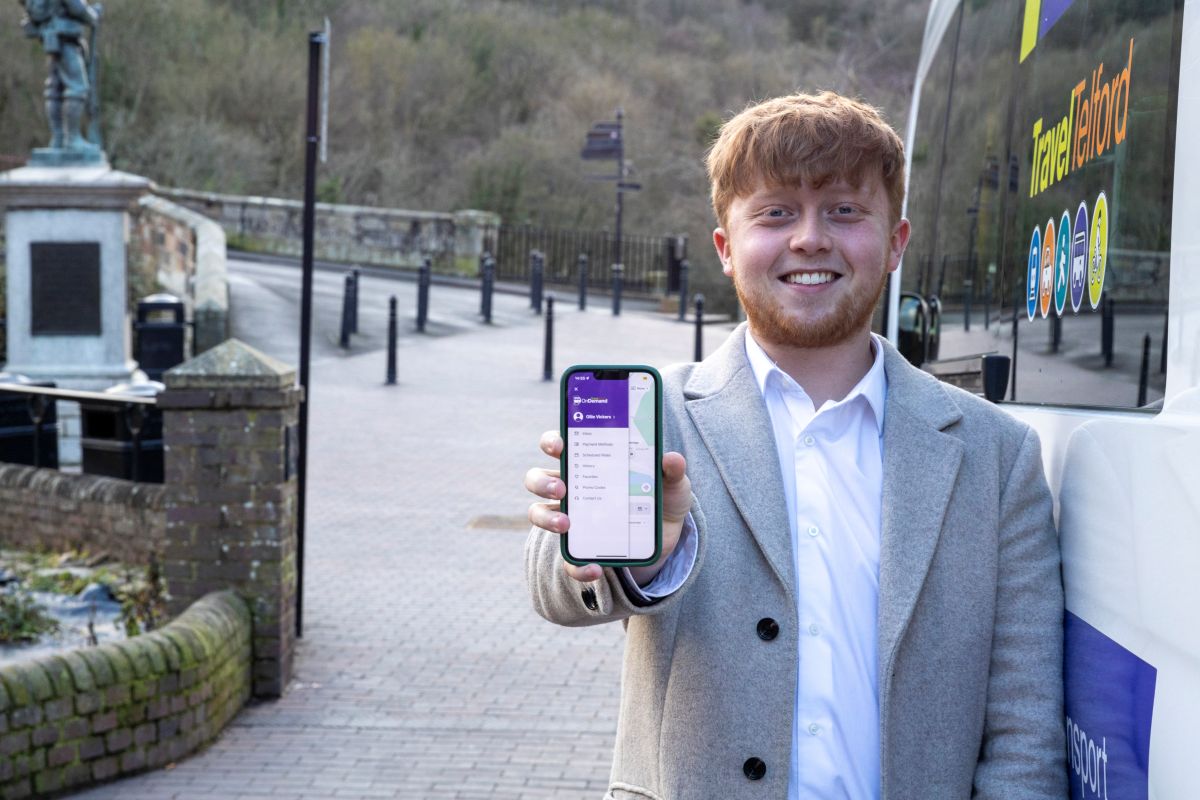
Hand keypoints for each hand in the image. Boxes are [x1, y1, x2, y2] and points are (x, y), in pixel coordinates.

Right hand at [525, 430, 690, 584]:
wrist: (667, 537)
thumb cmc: (662, 498)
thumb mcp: (673, 484)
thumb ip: (672, 471)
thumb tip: (672, 458)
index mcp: (589, 462)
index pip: (559, 446)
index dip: (552, 442)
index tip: (557, 446)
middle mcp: (573, 487)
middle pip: (538, 478)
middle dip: (542, 482)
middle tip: (561, 488)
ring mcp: (572, 518)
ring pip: (538, 514)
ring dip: (546, 518)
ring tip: (566, 525)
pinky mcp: (581, 548)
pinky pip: (569, 560)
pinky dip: (577, 566)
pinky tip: (595, 568)